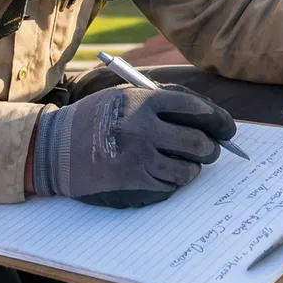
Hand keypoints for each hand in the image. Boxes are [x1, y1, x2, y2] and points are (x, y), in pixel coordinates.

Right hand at [29, 85, 237, 207]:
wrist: (54, 149)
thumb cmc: (93, 119)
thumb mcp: (123, 97)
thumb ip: (160, 102)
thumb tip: (205, 118)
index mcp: (143, 101)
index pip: (196, 108)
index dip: (218, 119)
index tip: (227, 128)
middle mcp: (143, 128)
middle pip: (198, 141)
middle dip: (210, 148)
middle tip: (209, 150)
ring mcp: (139, 156)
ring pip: (188, 168)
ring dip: (193, 168)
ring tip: (187, 164)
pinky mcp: (133, 180)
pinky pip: (170, 185)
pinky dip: (174, 181)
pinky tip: (164, 174)